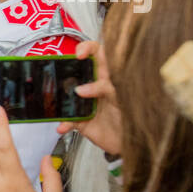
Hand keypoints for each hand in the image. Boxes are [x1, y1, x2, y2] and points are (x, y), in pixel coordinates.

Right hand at [56, 40, 121, 154]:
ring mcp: (86, 103)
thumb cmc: (133, 118)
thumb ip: (105, 89)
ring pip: (67, 95)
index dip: (88, 48)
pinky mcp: (80, 120)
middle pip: (77, 71)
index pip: (98, 55)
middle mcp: (94, 88)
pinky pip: (67, 120)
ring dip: (60, 98)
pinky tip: (63, 126)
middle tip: (60, 71)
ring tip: (59, 102)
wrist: (131, 143)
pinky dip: (63, 123)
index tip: (79, 54)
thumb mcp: (123, 98)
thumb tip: (81, 89)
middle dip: (65, 68)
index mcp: (108, 77)